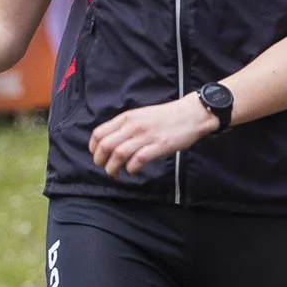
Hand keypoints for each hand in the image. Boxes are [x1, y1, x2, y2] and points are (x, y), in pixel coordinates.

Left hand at [87, 94, 219, 179]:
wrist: (192, 113)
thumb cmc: (167, 116)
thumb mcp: (141, 115)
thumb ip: (126, 126)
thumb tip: (113, 142)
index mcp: (127, 118)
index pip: (99, 133)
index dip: (93, 148)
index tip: (97, 156)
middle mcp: (133, 126)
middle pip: (105, 146)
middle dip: (100, 161)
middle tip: (105, 168)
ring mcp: (146, 136)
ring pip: (118, 154)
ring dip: (113, 168)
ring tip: (115, 173)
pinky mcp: (159, 146)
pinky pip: (137, 160)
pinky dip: (131, 168)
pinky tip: (132, 171)